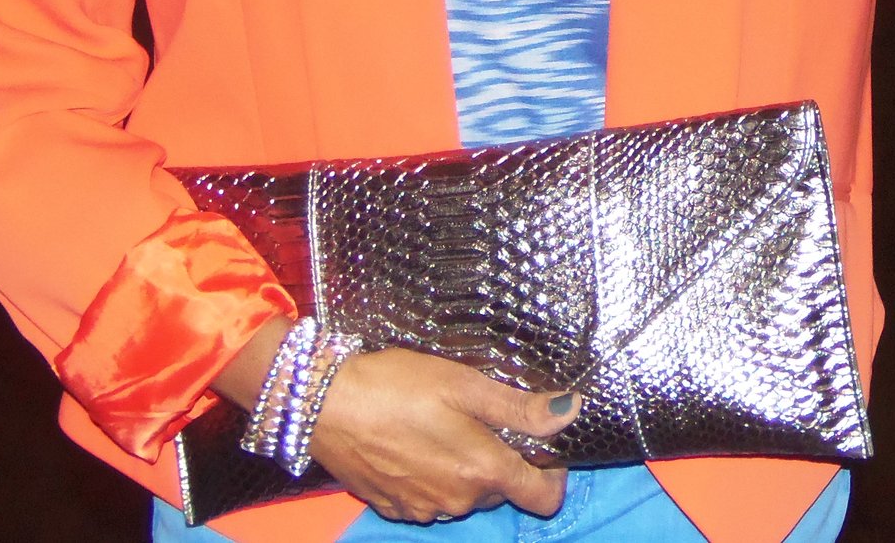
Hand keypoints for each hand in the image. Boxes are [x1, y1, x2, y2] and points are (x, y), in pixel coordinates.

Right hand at [301, 348, 578, 524]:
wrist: (323, 406)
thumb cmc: (397, 386)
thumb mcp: (464, 384)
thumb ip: (520, 407)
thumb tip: (572, 412)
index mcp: (482, 472)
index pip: (543, 498)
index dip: (552, 472)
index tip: (541, 443)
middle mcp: (457, 501)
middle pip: (503, 490)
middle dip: (501, 459)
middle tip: (480, 417)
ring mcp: (424, 509)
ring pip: (466, 494)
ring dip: (465, 468)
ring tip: (443, 425)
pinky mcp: (395, 508)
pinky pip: (432, 498)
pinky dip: (434, 476)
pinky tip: (415, 443)